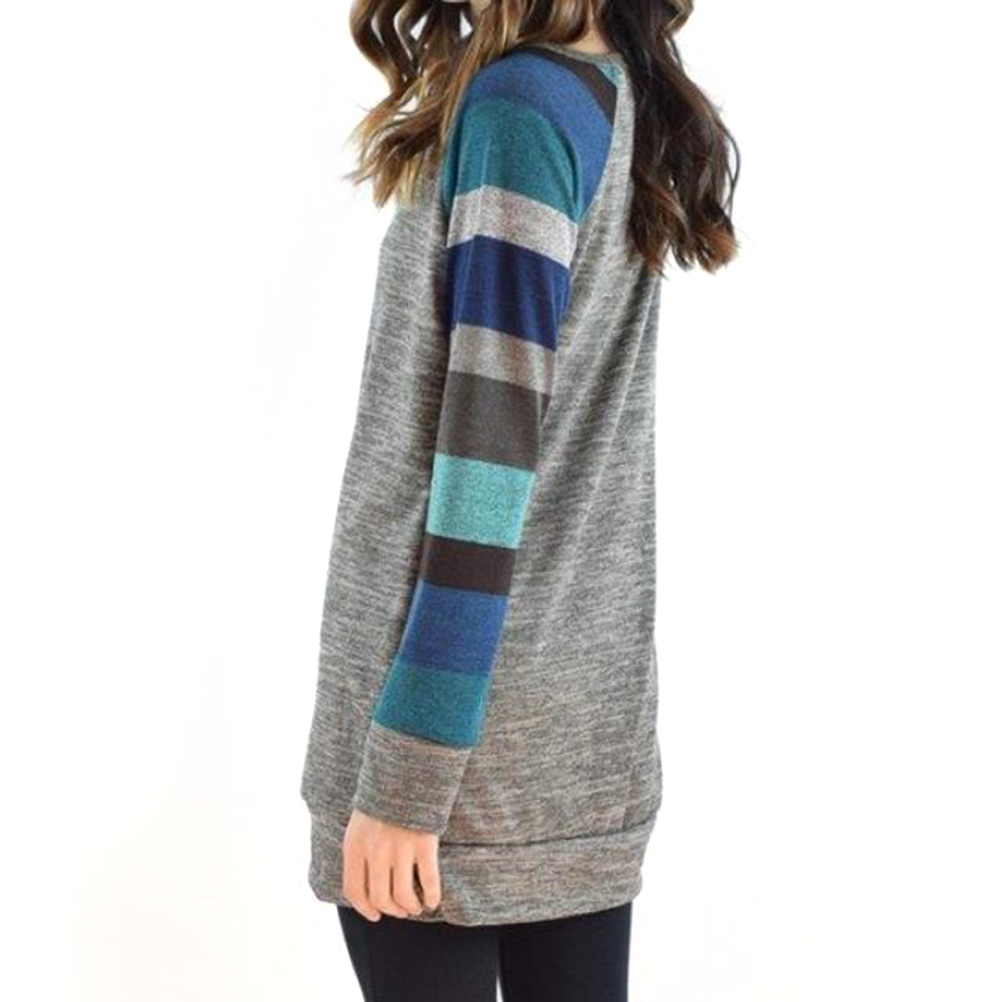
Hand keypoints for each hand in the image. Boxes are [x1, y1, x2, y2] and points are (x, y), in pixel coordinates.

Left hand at [341, 807, 442, 921]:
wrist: (405, 772)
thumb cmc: (382, 802)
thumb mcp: (360, 825)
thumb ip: (359, 853)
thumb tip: (364, 888)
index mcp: (355, 846)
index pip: (354, 890)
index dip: (365, 909)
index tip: (376, 915)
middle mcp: (375, 851)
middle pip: (380, 898)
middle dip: (392, 910)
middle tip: (401, 909)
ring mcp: (400, 848)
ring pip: (403, 895)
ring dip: (411, 907)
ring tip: (416, 906)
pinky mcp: (424, 844)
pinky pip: (428, 881)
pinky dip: (431, 896)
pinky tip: (433, 900)